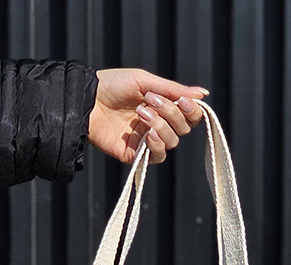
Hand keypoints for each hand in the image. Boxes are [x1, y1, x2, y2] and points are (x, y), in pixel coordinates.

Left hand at [88, 68, 206, 164]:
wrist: (87, 100)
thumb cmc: (113, 85)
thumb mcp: (145, 81)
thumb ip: (174, 90)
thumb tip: (204, 94)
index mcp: (163, 106)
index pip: (189, 115)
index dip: (192, 110)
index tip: (183, 101)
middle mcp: (158, 124)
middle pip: (183, 128)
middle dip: (171, 113)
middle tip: (151, 100)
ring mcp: (147, 140)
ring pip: (172, 141)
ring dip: (160, 125)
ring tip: (140, 113)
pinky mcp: (136, 154)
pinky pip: (158, 156)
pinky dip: (157, 145)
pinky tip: (147, 134)